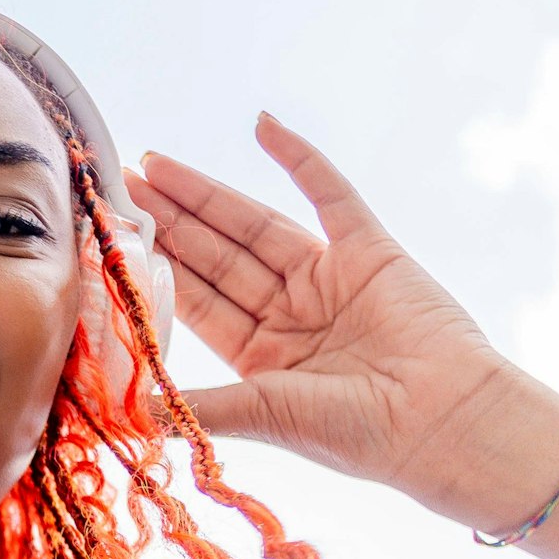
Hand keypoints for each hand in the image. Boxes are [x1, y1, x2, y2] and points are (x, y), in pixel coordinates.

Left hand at [121, 112, 516, 502]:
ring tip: (155, 162)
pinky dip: (298, 158)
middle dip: (169, 219)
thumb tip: (126, 416)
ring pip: (254, 224)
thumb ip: (196, 407)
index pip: (197, 299)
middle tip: (122, 181)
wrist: (445, 424)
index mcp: (262, 355)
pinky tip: (262, 125)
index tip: (112, 236)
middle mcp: (290, 314)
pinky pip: (329, 193)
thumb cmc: (356, 433)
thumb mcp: (262, 417)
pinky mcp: (371, 251)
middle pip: (217, 255)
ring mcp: (329, 280)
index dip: (156, 266)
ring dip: (206, 193)